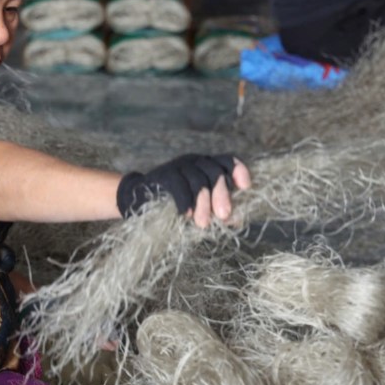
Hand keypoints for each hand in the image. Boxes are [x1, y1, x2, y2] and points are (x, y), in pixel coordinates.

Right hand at [116, 154, 250, 227]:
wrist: (138, 202)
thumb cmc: (174, 206)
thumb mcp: (199, 207)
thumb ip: (217, 210)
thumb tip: (237, 219)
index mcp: (206, 167)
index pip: (227, 161)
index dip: (238, 170)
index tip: (245, 187)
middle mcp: (194, 162)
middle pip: (214, 172)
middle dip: (222, 195)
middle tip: (224, 216)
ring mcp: (177, 166)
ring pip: (198, 180)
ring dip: (203, 203)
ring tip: (203, 224)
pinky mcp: (163, 174)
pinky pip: (178, 185)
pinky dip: (184, 201)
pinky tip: (186, 215)